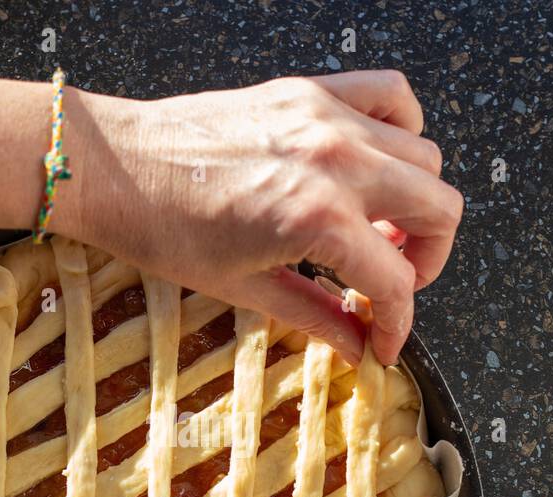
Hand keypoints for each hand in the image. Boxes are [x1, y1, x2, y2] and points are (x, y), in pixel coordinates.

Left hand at [63, 71, 463, 365]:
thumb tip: (359, 349)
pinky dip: (403, 129)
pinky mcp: (312, 91)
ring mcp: (327, 119)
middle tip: (390, 284)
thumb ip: (315, 318)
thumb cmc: (164, 230)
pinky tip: (376, 164)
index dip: (398, 323)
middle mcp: (335, 161)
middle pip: (439, 209)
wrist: (113, 166)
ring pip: (425, 156)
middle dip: (427, 260)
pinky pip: (393, 96)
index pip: (395, 281)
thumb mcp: (245, 288)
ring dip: (415, 202)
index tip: (384, 343)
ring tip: (376, 229)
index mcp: (317, 218)